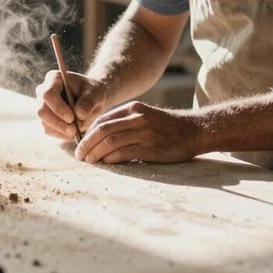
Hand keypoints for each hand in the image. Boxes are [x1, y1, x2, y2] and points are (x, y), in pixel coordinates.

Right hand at [35, 70, 108, 141]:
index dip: (58, 108)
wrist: (93, 99)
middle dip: (58, 123)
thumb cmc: (93, 92)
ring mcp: (42, 106)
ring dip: (61, 130)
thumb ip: (88, 102)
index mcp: (54, 79)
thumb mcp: (96, 93)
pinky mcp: (46, 119)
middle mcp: (43, 91)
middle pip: (42, 110)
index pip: (48, 94)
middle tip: (74, 130)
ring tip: (78, 131)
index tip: (72, 118)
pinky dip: (61, 134)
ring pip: (45, 123)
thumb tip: (79, 114)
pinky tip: (74, 132)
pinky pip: (49, 131)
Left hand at [75, 101, 199, 163]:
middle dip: (86, 143)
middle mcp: (136, 118)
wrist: (193, 131)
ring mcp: (143, 133)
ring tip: (88, 161)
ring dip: (95, 153)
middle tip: (79, 155)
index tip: (80, 143)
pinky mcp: (150, 148)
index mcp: (133, 109)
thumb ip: (125, 122)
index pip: (102, 120)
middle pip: (102, 130)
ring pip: (110, 142)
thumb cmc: (166, 126)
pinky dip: (110, 159)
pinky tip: (105, 163)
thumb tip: (100, 135)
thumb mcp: (145, 116)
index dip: (88, 132)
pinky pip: (123, 154)